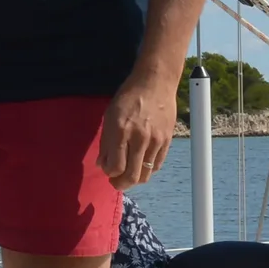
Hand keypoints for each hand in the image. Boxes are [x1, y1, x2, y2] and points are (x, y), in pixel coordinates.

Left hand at [98, 70, 177, 188]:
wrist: (154, 83)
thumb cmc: (128, 97)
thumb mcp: (109, 116)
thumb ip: (105, 143)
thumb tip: (102, 165)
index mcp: (121, 131)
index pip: (115, 167)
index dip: (110, 173)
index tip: (108, 171)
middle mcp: (139, 138)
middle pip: (132, 176)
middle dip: (121, 184)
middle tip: (116, 183)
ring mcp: (155, 140)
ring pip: (146, 174)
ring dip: (135, 179)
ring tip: (128, 175)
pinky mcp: (167, 141)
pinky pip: (157, 165)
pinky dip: (147, 170)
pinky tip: (141, 165)